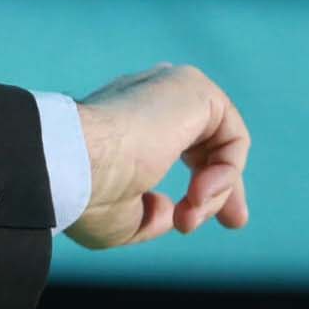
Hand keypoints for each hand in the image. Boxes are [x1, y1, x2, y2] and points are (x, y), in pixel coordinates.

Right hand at [67, 63, 250, 249]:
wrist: (74, 163)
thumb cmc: (87, 195)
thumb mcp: (121, 220)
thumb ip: (149, 215)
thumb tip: (171, 212)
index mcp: (121, 124)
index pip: (172, 142)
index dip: (197, 182)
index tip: (189, 222)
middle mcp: (145, 101)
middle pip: (204, 138)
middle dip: (224, 184)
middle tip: (233, 222)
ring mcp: (167, 90)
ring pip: (218, 144)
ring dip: (216, 191)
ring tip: (190, 215)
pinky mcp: (190, 86)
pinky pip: (231, 136)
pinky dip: (226, 172)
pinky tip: (200, 193)